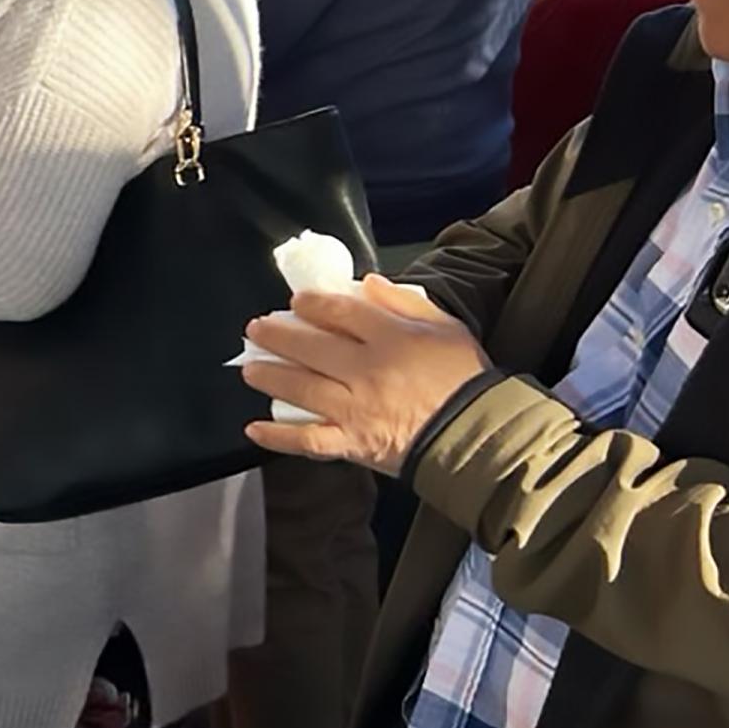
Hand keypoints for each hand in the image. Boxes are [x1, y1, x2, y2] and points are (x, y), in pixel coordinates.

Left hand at [240, 275, 492, 476]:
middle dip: (277, 336)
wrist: (478, 435)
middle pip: (311, 348)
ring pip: (301, 389)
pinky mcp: (353, 444)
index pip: (341, 313)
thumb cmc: (465, 378)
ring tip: (250, 368)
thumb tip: (367, 283)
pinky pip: (308, 441)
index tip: (296, 302)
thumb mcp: (446, 327)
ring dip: (270, 377)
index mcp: (391, 340)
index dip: (313, 304)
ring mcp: (356, 410)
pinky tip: (253, 429)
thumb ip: (406, 302)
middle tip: (256, 329)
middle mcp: (367, 372)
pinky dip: (278, 438)